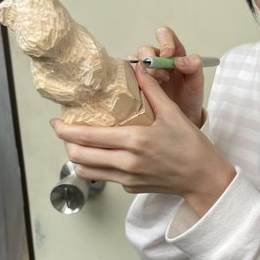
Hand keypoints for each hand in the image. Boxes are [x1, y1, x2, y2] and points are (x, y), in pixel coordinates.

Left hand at [51, 63, 234, 217]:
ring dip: (79, 157)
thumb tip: (139, 70)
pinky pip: (106, 177)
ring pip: (86, 171)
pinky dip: (99, 166)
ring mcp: (127, 178)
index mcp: (134, 141)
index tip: (56, 122)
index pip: (87, 137)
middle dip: (66, 143)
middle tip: (66, 131)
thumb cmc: (191, 146)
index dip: (65, 130)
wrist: (203, 177)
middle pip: (79, 157)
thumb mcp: (173, 113)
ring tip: (82, 143)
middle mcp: (126, 163)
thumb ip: (152, 91)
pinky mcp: (131, 188)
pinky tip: (107, 154)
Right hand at [134, 26, 203, 126]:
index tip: (168, 54)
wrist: (182, 117)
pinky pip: (126, 75)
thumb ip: (194, 67)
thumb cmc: (189, 97)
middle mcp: (157, 59)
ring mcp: (144, 71)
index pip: (165, 35)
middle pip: (145, 49)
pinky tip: (141, 88)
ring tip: (155, 84)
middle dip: (150, 59)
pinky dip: (131, 79)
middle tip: (162, 75)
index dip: (165, 41)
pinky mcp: (135, 83)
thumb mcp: (197, 82)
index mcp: (173, 53)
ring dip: (142, 71)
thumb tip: (181, 60)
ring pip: (134, 60)